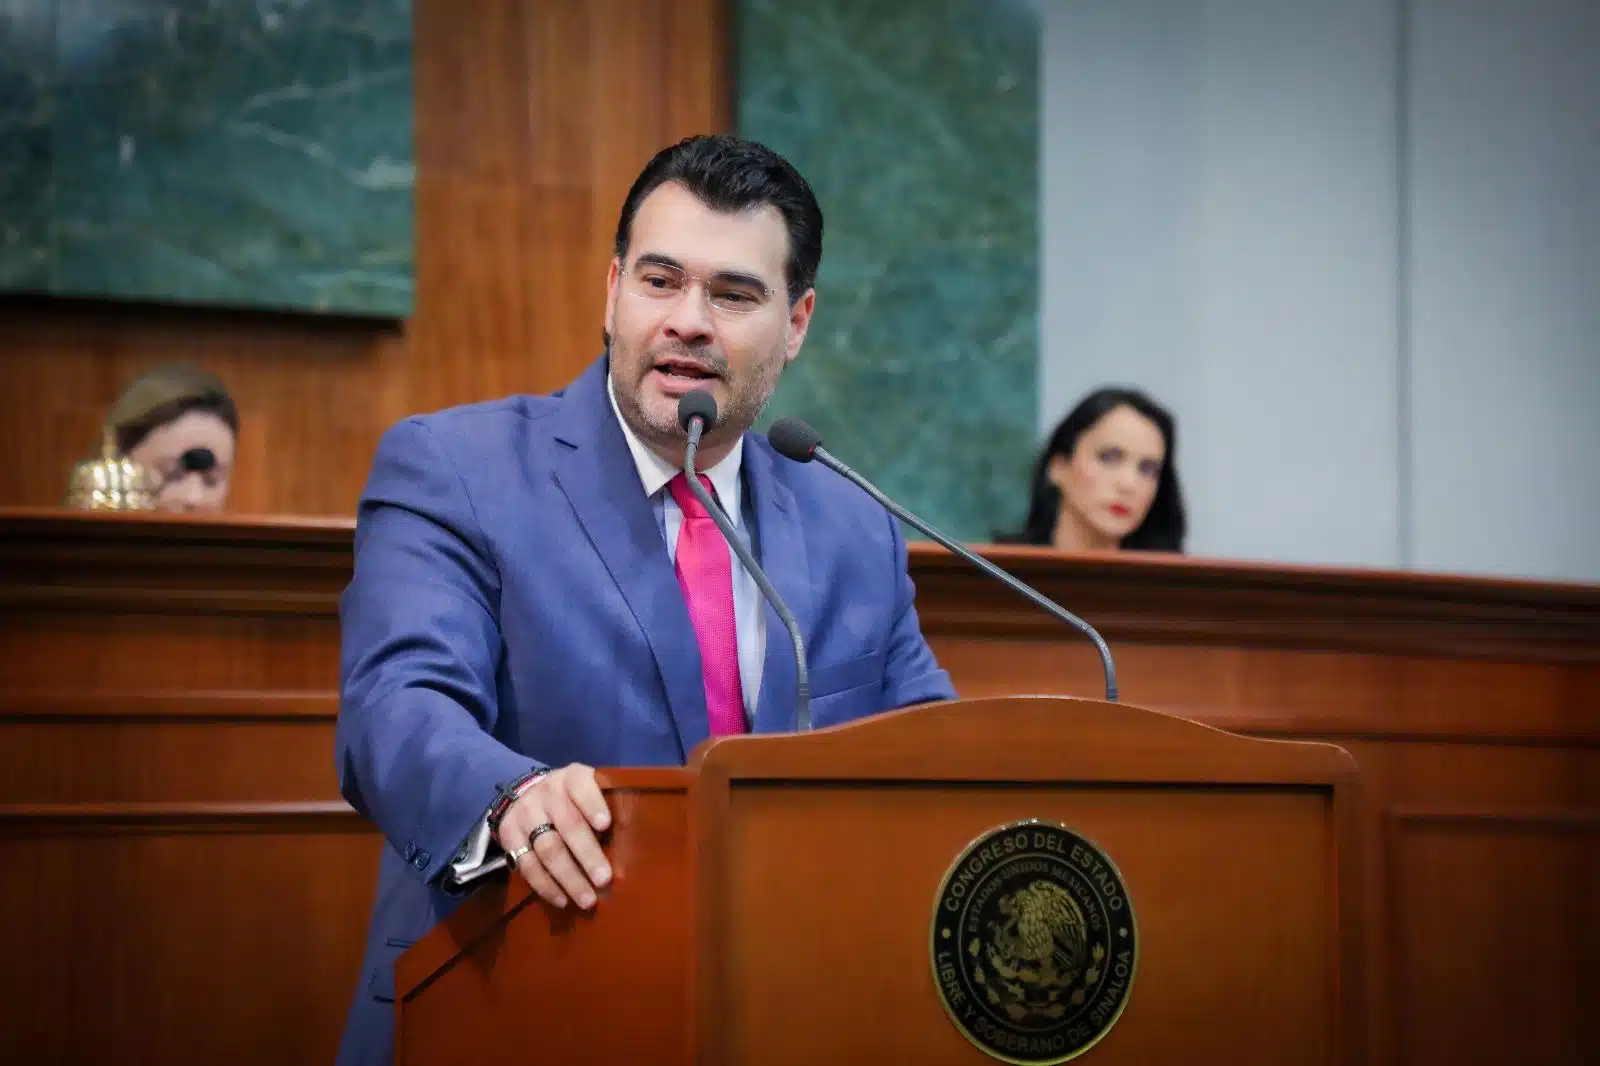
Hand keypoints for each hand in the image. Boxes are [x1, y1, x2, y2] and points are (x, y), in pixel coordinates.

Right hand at [497, 763, 611, 908]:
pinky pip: (527, 865)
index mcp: (572, 778)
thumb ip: (608, 805)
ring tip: (587, 899)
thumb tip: (634, 840)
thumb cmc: (574, 799)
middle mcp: (546, 792)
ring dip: (568, 878)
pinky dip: (546, 886)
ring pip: (547, 849)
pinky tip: (562, 900)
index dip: (593, 805)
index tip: (606, 824)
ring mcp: (525, 814)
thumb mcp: (589, 789)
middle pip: (568, 825)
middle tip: (604, 879)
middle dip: (587, 854)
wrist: (527, 794)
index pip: (581, 787)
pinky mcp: (509, 835)